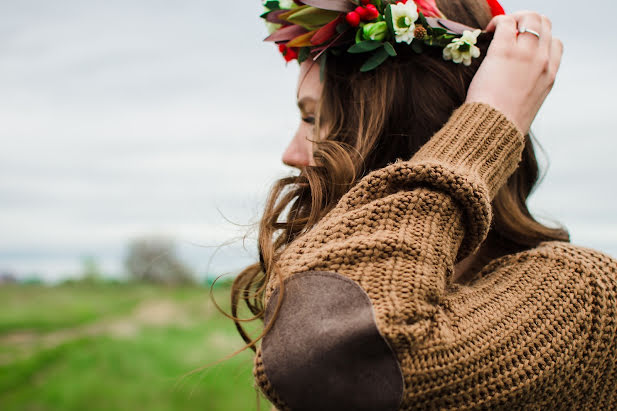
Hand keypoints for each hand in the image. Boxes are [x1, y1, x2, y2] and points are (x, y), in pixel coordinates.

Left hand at [465, 11, 563, 134]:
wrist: (494, 128)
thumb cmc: (504, 123)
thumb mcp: (527, 106)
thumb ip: (528, 89)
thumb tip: (515, 86)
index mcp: (550, 75)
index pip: (555, 43)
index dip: (539, 38)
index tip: (523, 44)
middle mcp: (543, 61)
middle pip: (544, 24)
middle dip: (528, 21)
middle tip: (510, 30)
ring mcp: (525, 54)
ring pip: (530, 17)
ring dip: (515, 17)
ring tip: (500, 28)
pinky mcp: (504, 51)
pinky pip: (507, 22)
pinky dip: (498, 21)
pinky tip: (489, 31)